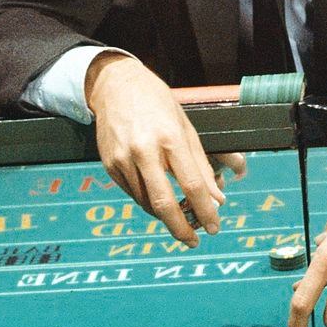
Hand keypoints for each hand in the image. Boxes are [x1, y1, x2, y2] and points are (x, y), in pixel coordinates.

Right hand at [85, 53, 224, 246]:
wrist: (116, 86)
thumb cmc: (158, 103)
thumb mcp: (185, 126)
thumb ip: (201, 164)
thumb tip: (217, 198)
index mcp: (169, 137)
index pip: (192, 184)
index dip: (205, 210)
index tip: (214, 226)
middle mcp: (144, 150)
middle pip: (164, 202)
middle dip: (181, 228)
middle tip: (194, 241)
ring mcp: (123, 159)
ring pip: (147, 203)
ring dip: (166, 216)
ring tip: (181, 219)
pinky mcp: (109, 166)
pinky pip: (133, 194)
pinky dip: (149, 203)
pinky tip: (160, 201)